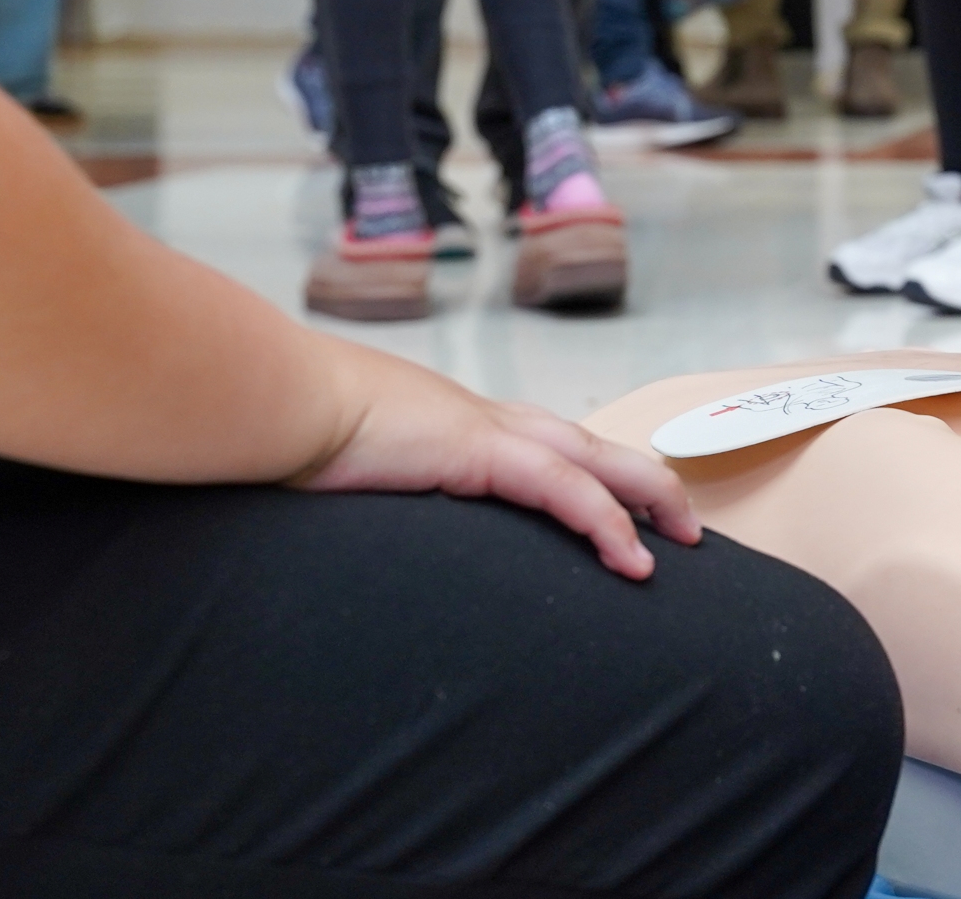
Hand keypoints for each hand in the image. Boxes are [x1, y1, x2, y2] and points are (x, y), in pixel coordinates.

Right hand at [296, 345, 702, 577]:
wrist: (276, 402)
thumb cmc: (296, 435)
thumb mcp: (355, 471)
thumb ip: (385, 492)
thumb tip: (372, 534)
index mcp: (461, 425)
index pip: (551, 446)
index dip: (596, 476)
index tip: (626, 512)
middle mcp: (489, 420)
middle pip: (593, 446)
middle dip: (646, 483)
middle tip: (684, 526)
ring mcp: (491, 431)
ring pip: (599, 461)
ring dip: (649, 500)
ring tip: (683, 543)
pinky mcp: (484, 450)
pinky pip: (567, 490)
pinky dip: (607, 523)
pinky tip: (634, 559)